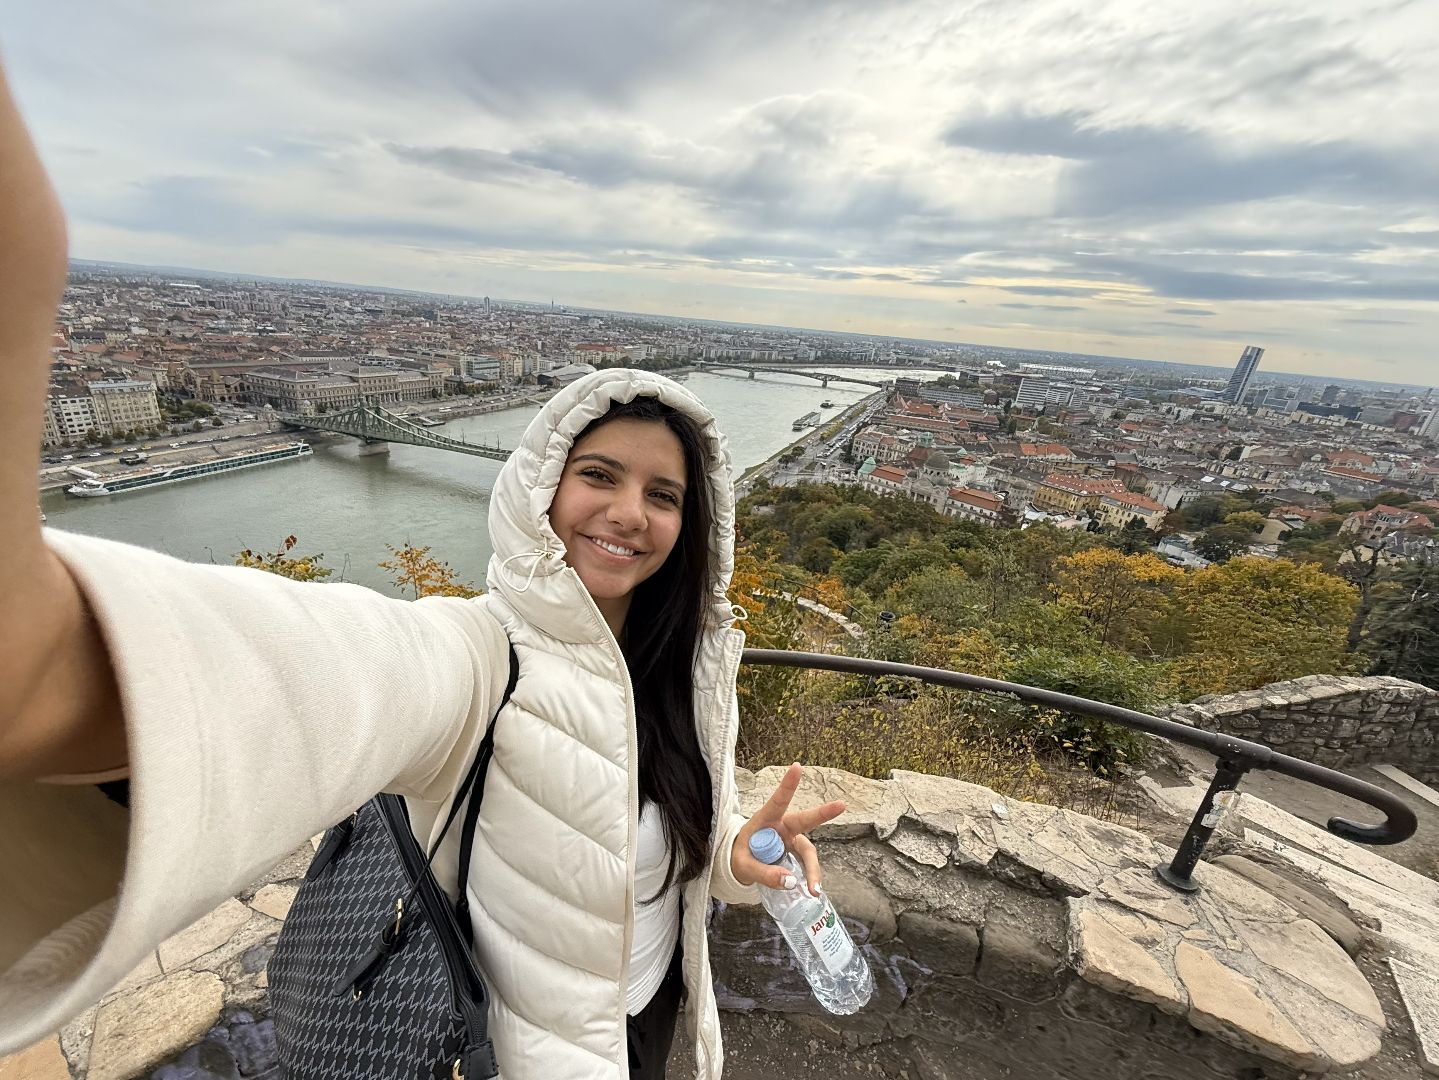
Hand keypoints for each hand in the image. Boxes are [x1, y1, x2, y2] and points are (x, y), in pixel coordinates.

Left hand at [731, 763, 845, 896]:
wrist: (740, 863)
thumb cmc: (739, 856)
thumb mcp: (743, 865)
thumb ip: (763, 873)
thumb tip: (791, 881)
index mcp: (766, 819)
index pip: (778, 800)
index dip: (788, 785)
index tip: (797, 767)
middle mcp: (782, 826)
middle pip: (805, 820)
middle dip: (823, 812)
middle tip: (842, 804)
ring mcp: (791, 839)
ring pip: (808, 851)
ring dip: (813, 869)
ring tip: (813, 889)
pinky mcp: (795, 852)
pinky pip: (806, 864)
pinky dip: (809, 877)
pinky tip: (811, 890)